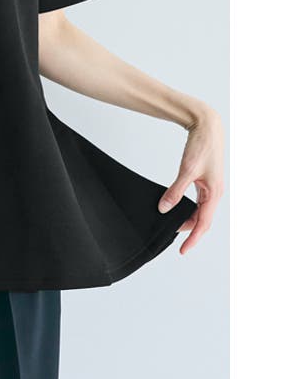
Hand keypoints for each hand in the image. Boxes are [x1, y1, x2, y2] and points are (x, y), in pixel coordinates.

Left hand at [158, 107, 224, 254]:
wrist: (208, 127)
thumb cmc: (201, 146)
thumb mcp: (186, 170)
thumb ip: (175, 191)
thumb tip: (164, 208)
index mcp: (214, 193)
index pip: (203, 224)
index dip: (192, 238)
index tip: (182, 250)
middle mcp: (215, 193)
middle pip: (202, 219)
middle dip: (190, 231)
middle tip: (174, 239)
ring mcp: (211, 187)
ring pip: (200, 210)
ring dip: (188, 219)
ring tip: (173, 225)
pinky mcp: (205, 181)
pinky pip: (198, 201)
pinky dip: (189, 207)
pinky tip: (178, 207)